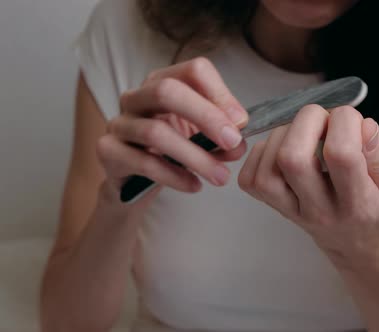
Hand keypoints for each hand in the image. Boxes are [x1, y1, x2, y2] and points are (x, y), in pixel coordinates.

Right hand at [96, 57, 248, 205]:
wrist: (135, 182)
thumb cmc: (171, 152)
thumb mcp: (202, 140)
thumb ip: (221, 137)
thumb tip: (239, 142)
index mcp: (164, 82)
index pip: (193, 70)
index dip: (220, 94)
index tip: (241, 122)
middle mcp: (137, 96)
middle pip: (167, 91)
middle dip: (206, 116)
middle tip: (233, 142)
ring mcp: (119, 122)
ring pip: (155, 132)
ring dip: (195, 156)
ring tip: (221, 176)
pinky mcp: (108, 151)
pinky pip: (143, 162)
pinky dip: (174, 176)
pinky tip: (194, 185)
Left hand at [238, 104, 378, 269]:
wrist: (355, 245)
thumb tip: (362, 125)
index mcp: (358, 205)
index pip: (341, 155)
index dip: (345, 123)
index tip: (353, 121)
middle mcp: (319, 210)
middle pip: (293, 158)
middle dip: (307, 121)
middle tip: (324, 119)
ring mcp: (291, 211)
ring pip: (269, 166)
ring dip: (285, 133)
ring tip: (307, 133)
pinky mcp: (273, 207)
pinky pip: (252, 177)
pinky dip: (263, 152)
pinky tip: (286, 148)